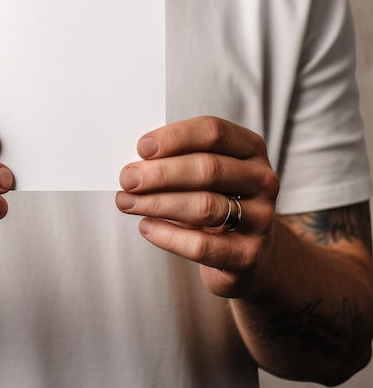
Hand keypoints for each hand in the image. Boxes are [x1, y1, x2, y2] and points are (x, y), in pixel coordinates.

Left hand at [116, 116, 279, 297]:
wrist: (252, 254)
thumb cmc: (217, 199)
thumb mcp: (208, 172)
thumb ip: (180, 159)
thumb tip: (134, 164)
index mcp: (250, 148)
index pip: (213, 132)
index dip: (175, 137)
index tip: (142, 147)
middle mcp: (261, 179)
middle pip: (208, 169)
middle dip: (160, 173)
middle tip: (127, 178)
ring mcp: (260, 218)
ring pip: (204, 206)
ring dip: (157, 203)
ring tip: (126, 202)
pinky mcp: (248, 254)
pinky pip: (202, 245)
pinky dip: (168, 235)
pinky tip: (145, 227)